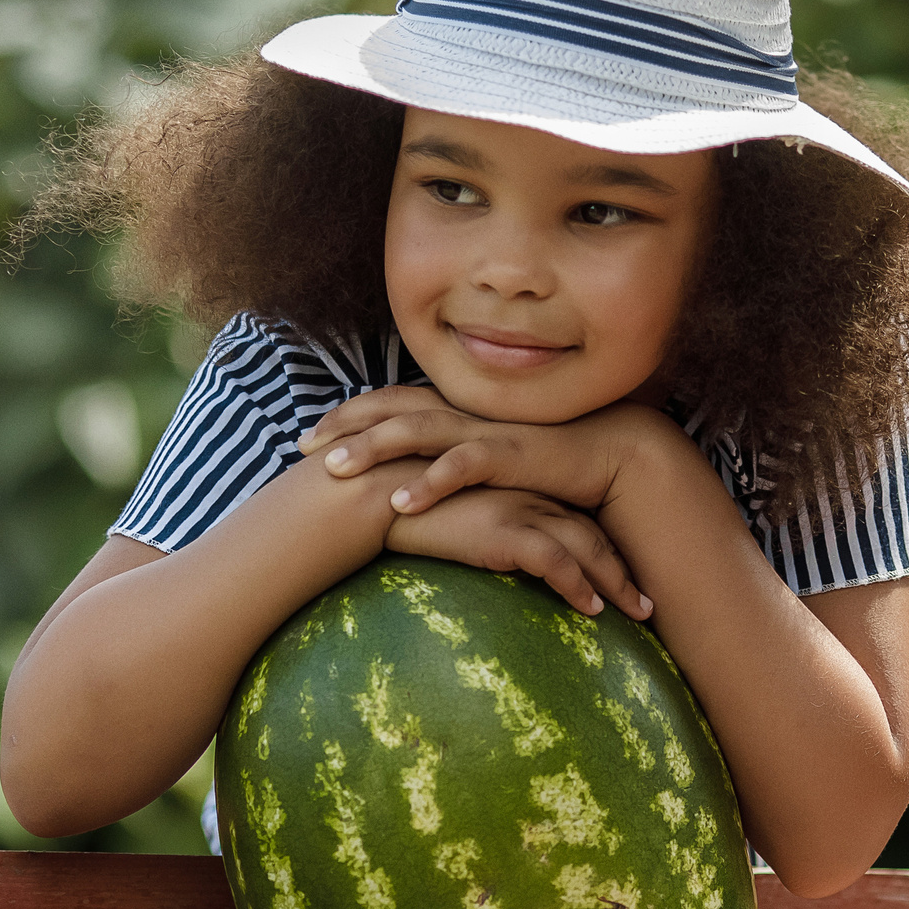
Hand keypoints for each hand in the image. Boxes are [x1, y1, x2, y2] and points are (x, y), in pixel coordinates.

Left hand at [299, 386, 680, 517]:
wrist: (608, 452)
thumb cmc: (544, 459)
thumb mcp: (488, 453)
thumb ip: (450, 456)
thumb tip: (408, 476)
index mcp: (453, 409)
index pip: (387, 404)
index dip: (346, 416)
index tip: (305, 437)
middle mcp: (462, 412)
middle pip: (389, 411)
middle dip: (343, 427)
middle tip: (300, 447)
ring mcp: (484, 430)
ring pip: (417, 432)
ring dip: (372, 449)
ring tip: (333, 471)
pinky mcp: (510, 454)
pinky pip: (463, 466)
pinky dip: (430, 483)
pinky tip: (399, 504)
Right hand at [383, 484, 651, 620]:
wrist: (376, 492)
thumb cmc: (404, 504)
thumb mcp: (451, 512)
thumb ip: (476, 524)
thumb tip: (488, 552)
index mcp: (519, 485)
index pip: (575, 516)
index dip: (602, 548)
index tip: (622, 576)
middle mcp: (528, 493)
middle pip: (593, 532)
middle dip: (624, 569)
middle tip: (647, 604)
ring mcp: (520, 508)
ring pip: (587, 547)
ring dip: (616, 583)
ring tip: (638, 614)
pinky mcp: (505, 529)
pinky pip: (556, 561)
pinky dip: (579, 586)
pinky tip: (592, 609)